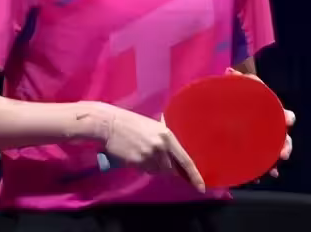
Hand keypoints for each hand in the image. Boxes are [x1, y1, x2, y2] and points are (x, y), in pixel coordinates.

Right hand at [88, 102, 205, 192]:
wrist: (109, 124)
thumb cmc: (131, 122)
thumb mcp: (153, 126)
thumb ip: (164, 141)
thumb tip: (174, 156)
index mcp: (167, 136)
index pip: (185, 160)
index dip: (194, 176)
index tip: (201, 187)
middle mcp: (161, 147)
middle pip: (170, 169)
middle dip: (166, 167)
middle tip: (154, 157)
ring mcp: (148, 156)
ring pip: (157, 171)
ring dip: (153, 167)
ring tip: (142, 152)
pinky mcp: (136, 162)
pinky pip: (145, 170)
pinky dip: (142, 166)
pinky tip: (134, 154)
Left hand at [224, 68, 294, 178]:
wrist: (213, 118)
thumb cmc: (230, 99)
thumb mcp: (234, 88)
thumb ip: (235, 79)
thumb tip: (230, 71)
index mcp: (265, 111)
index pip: (281, 114)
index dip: (286, 117)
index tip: (287, 120)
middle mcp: (266, 127)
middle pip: (282, 137)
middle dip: (285, 145)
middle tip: (283, 153)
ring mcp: (260, 141)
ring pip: (273, 153)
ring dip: (275, 160)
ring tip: (273, 170)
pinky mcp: (252, 154)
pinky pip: (260, 164)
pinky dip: (260, 170)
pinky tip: (258, 177)